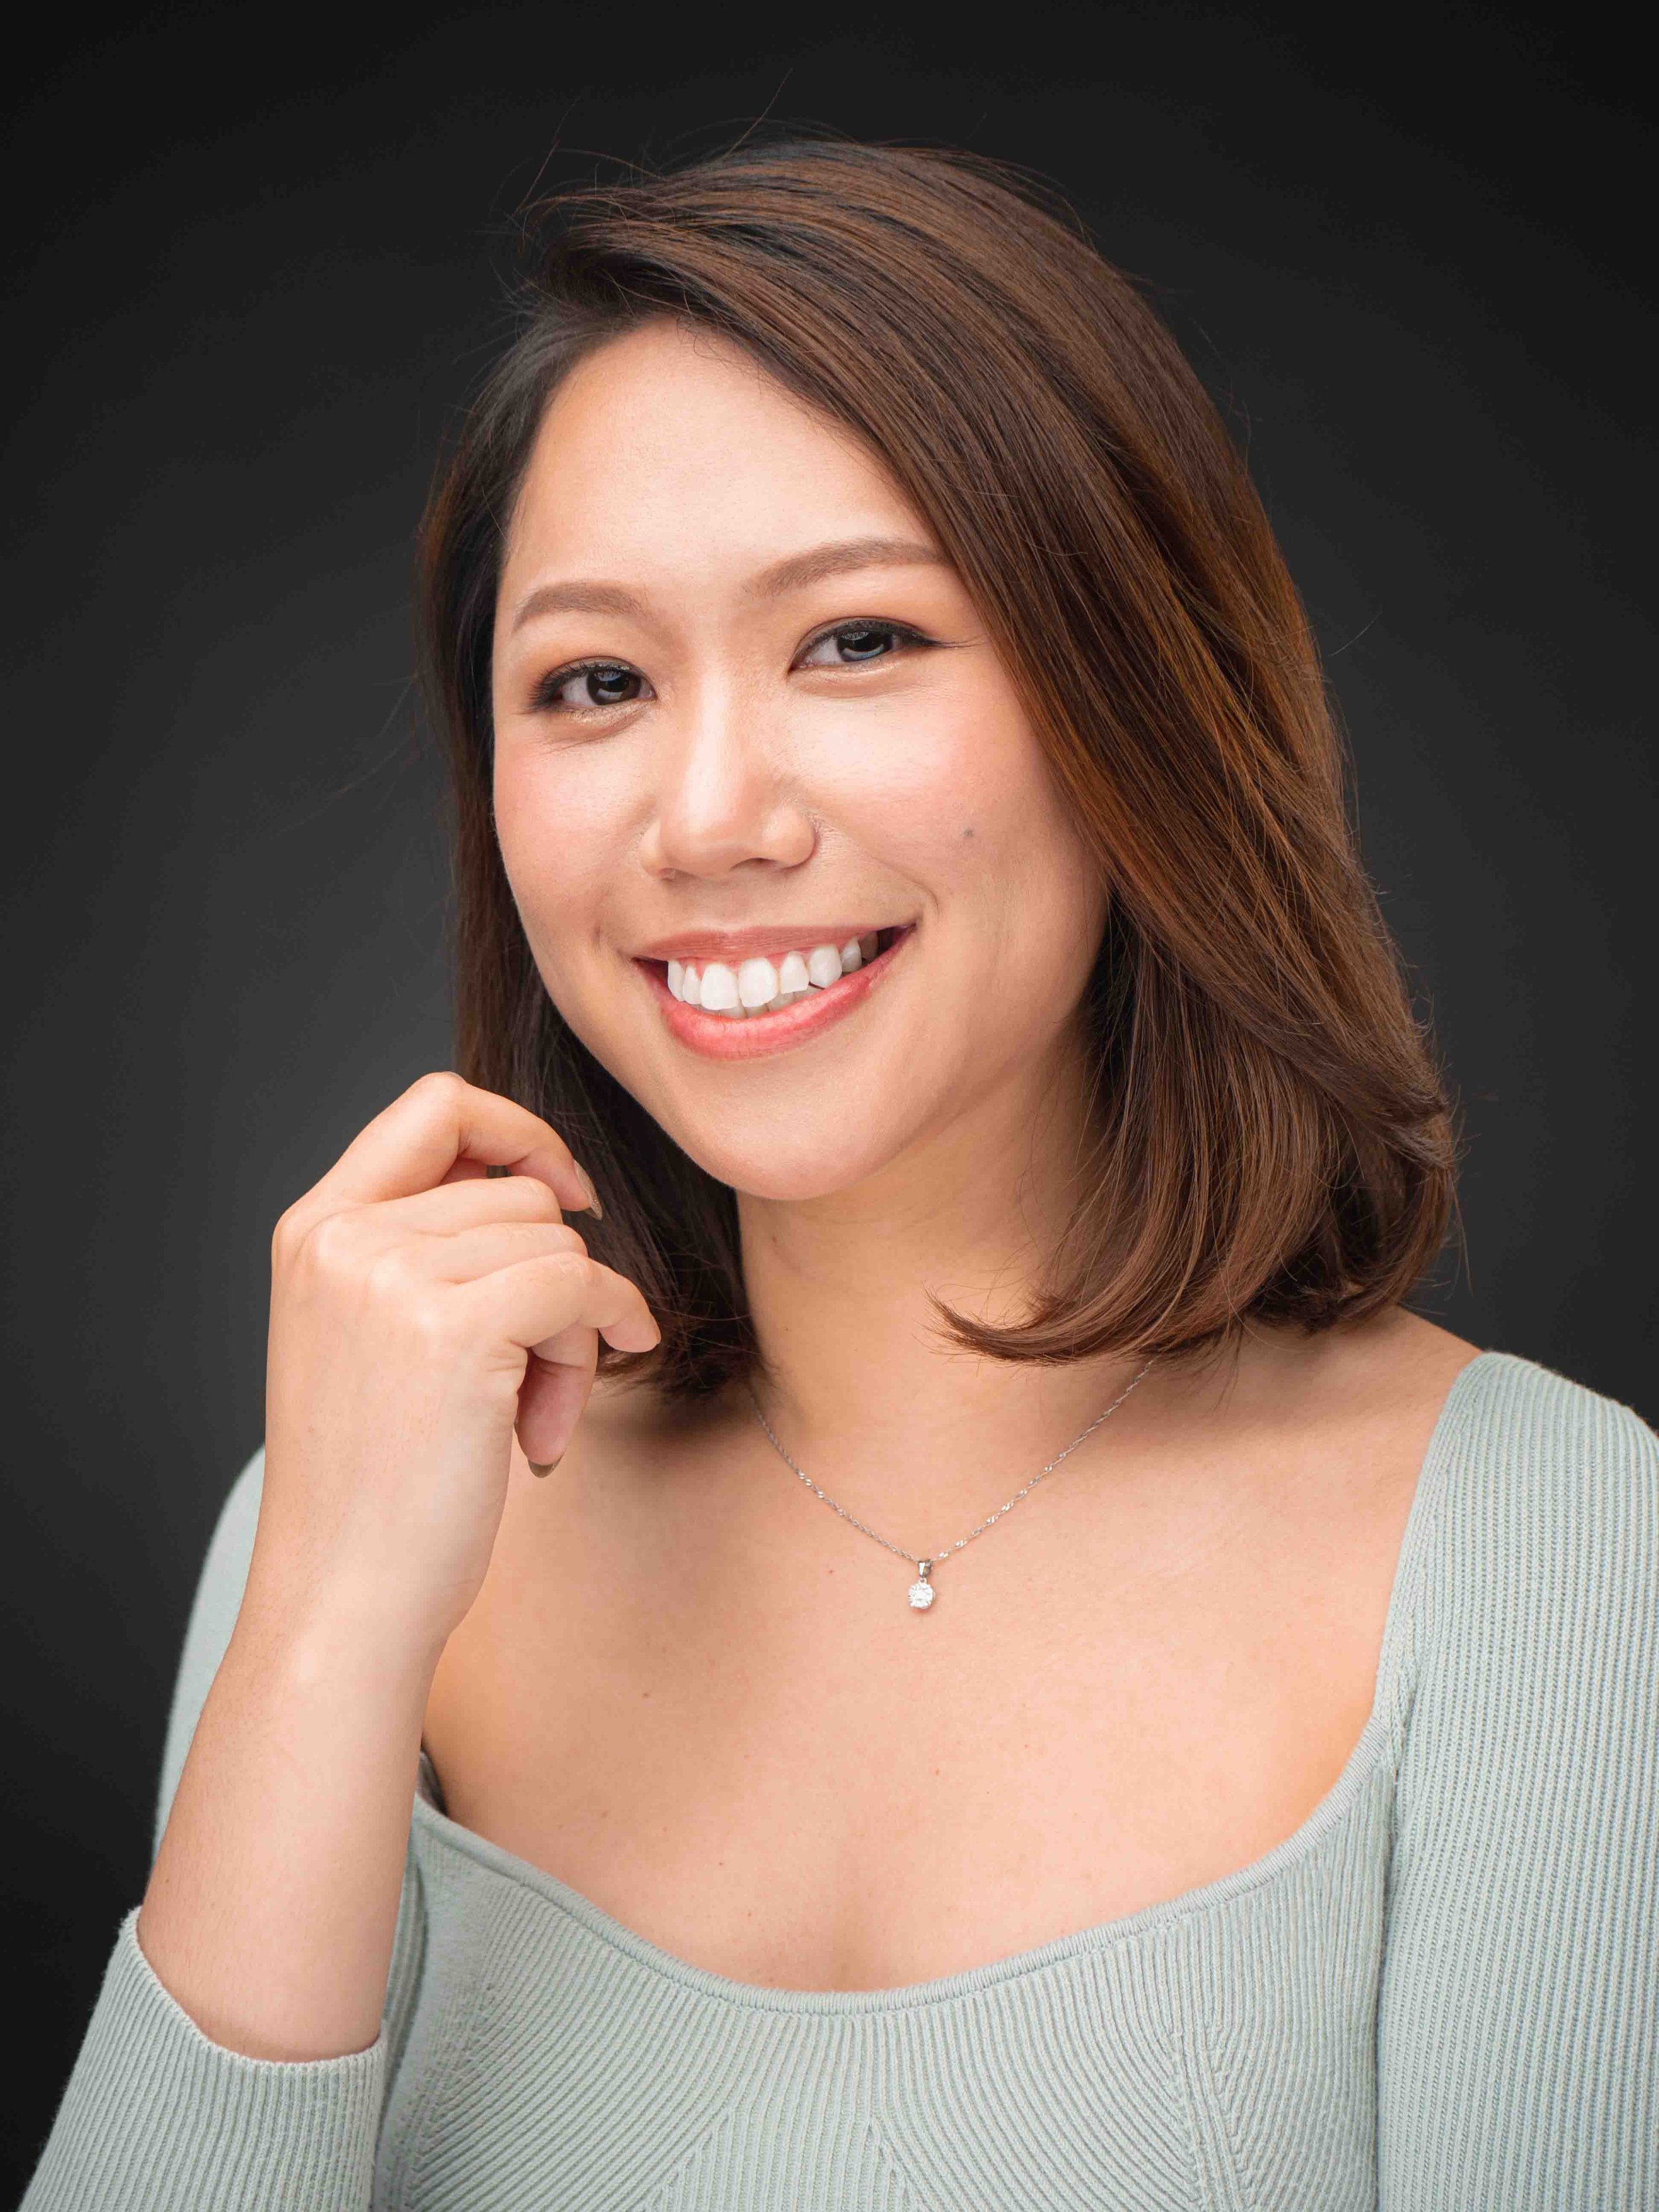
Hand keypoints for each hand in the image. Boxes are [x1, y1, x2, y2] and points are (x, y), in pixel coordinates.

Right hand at [253, 1071, 660, 1653]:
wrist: (342, 1600)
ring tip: (526, 1419)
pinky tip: (556, 1427)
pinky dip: (604, 1339)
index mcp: (315, 1228)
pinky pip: (582, 1285)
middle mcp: (343, 1236)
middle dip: (552, 1281)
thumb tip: (545, 1187)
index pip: (434, 1105)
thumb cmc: (373, 1488)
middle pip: (519, 1192)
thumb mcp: (369, 1337)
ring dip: (572, 1332)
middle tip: (535, 1380)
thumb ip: (424, 1252)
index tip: (566, 1195)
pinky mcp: (455, 1326)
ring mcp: (391, 1275)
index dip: (519, 1132)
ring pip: (558, 1244)